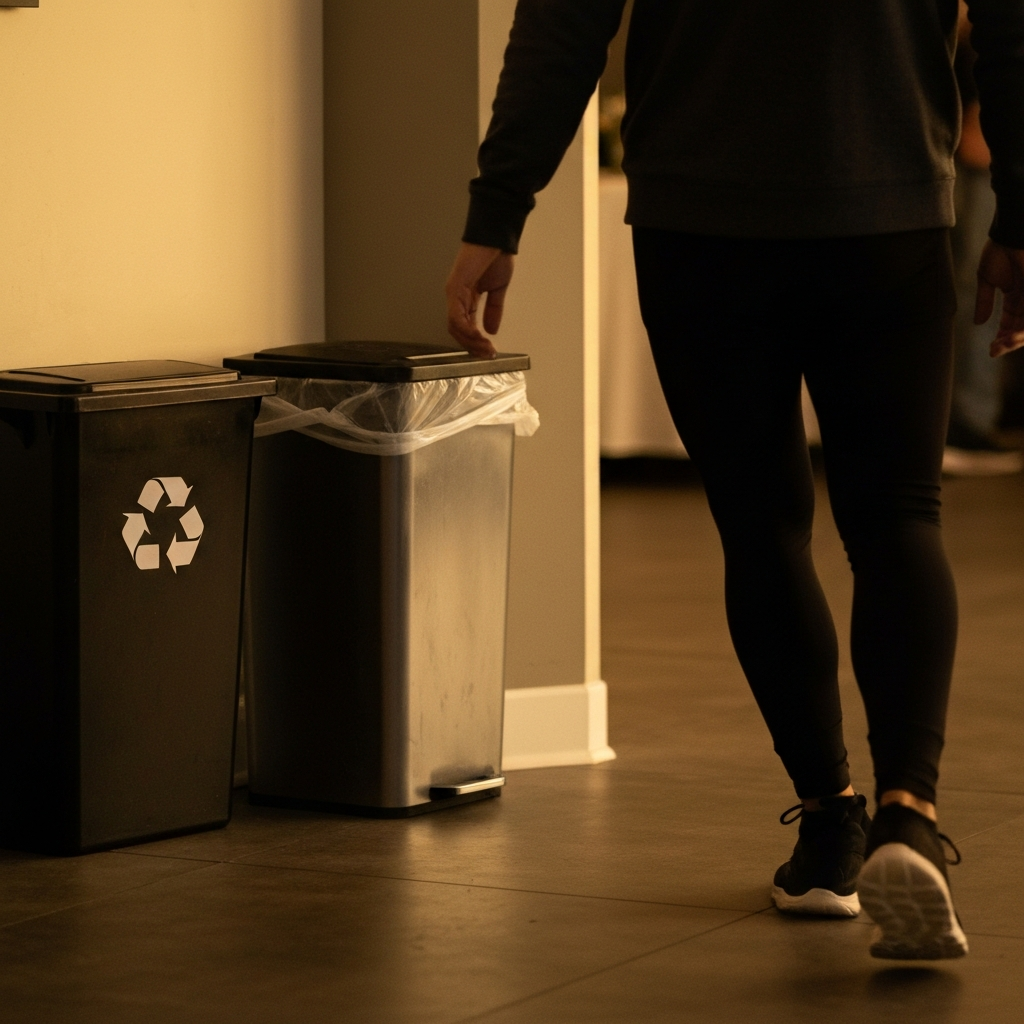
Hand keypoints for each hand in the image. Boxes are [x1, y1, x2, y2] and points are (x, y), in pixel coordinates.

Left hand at [445, 242, 514, 357]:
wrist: (496, 237)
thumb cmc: (496, 256)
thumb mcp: (498, 290)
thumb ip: (494, 310)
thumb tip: (492, 331)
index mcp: (465, 298)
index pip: (465, 327)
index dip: (475, 342)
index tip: (489, 352)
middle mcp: (456, 297)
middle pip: (457, 331)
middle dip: (472, 346)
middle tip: (487, 355)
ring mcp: (453, 293)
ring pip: (455, 327)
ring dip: (470, 342)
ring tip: (485, 349)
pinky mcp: (455, 288)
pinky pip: (457, 316)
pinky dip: (467, 330)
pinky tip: (479, 337)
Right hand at [975, 240, 1023, 356]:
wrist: (1010, 235)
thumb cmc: (999, 251)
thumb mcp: (986, 280)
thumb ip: (984, 301)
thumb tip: (977, 322)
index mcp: (1015, 295)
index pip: (1010, 322)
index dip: (1002, 336)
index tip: (991, 348)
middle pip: (1020, 327)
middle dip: (1008, 342)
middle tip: (994, 350)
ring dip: (1016, 339)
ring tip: (1002, 346)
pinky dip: (1022, 329)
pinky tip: (1010, 337)